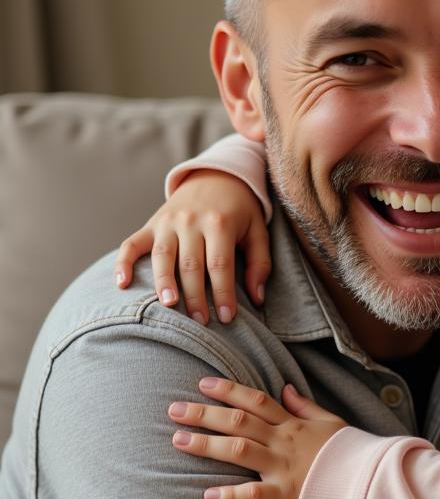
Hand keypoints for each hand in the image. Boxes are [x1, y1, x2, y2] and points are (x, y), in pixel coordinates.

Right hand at [114, 170, 269, 324]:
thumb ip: (260, 263)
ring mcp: (167, 222)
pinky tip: (121, 284)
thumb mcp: (258, 231)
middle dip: (195, 296)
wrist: (216, 176)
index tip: (227, 317)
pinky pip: (132, 244)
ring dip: (163, 282)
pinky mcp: (151, 224)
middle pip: (190, 264)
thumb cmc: (240, 210)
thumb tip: (258, 298)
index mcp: (220, 223)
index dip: (223, 293)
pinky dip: (123, 262)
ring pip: (162, 256)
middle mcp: (191, 221)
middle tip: (200, 322)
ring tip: (168, 306)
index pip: (220, 264)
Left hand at [169, 377, 345, 498]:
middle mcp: (284, 441)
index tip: (203, 384)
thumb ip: (305, 406)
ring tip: (178, 441)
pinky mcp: (286, 495)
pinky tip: (208, 494)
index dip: (229, 390)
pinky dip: (230, 494)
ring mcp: (283, 467)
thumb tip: (285, 388)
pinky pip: (253, 494)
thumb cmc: (352, 452)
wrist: (373, 480)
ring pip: (239, 450)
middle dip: (205, 414)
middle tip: (174, 410)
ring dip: (207, 445)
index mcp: (293, 424)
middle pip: (239, 422)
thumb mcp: (331, 421)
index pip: (256, 400)